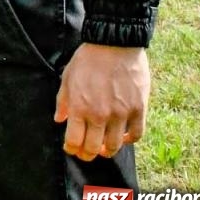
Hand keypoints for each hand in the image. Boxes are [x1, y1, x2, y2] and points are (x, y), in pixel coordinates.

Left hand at [56, 44, 148, 159]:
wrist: (114, 44)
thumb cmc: (88, 60)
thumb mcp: (67, 78)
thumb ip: (63, 101)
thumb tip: (60, 119)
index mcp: (80, 107)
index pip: (74, 141)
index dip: (71, 149)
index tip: (71, 148)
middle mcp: (100, 115)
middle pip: (93, 148)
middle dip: (87, 154)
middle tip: (86, 153)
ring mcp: (121, 114)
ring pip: (115, 146)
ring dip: (107, 151)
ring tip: (103, 148)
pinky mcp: (139, 109)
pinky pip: (137, 134)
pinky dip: (129, 140)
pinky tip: (123, 138)